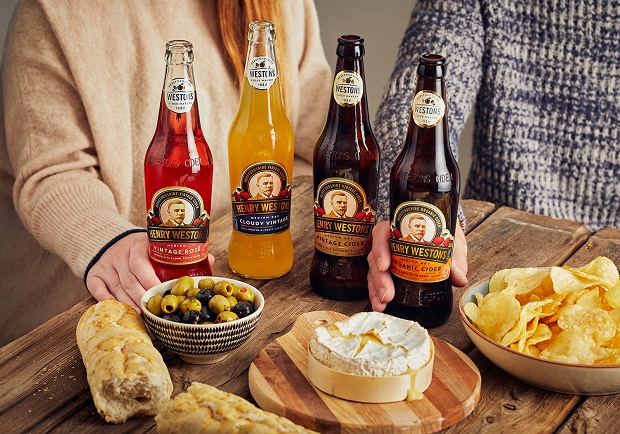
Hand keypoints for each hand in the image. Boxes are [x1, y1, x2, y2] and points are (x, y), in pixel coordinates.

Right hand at [86, 232, 214, 311]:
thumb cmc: (143, 248)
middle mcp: (119, 254)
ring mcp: (105, 265)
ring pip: (117, 289)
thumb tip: (209, 259)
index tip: (160, 294)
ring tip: (142, 316)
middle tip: (153, 312)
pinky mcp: (93, 274)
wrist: (111, 239)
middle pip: (130, 281)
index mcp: (138, 245)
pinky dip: (109, 302)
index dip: (150, 281)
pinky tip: (122, 312)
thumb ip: (180, 253)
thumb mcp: (158, 244)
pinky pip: (98, 291)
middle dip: (142, 298)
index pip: (141, 264)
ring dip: (130, 304)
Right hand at [367, 221, 467, 311]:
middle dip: (379, 279)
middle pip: (375, 258)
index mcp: (397, 228)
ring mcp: (385, 258)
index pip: (382, 234)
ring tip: (381, 305)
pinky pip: (377, 282)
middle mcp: (387, 243)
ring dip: (376, 290)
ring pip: (373, 272)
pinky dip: (377, 295)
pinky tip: (380, 306)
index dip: (380, 249)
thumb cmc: (443, 233)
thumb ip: (455, 259)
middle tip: (387, 295)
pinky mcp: (387, 272)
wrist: (444, 235)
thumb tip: (459, 278)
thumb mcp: (451, 241)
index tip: (385, 265)